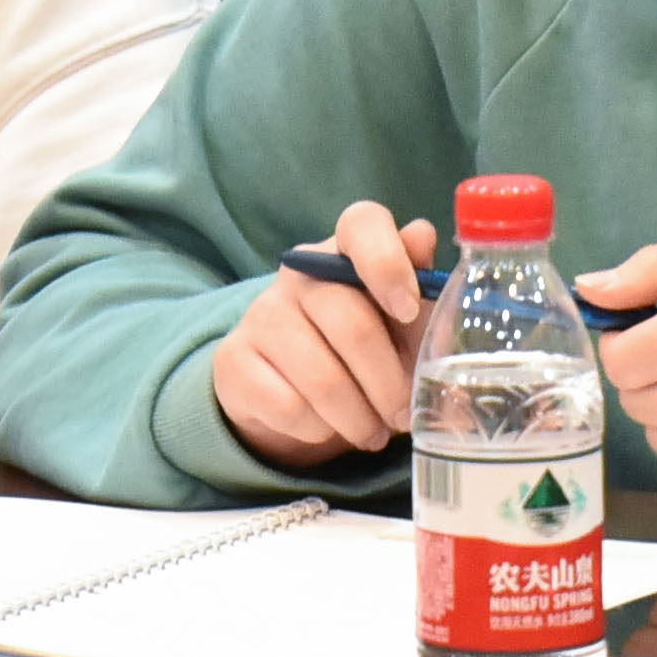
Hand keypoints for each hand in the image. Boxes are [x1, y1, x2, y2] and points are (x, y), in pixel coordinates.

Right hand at [210, 200, 437, 468]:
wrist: (289, 387)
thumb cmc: (363, 347)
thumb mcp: (399, 324)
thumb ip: (420, 289)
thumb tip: (422, 235)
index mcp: (346, 250)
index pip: (362, 224)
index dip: (388, 262)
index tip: (409, 309)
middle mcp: (299, 272)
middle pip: (353, 325)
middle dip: (389, 385)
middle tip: (404, 416)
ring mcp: (262, 314)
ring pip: (323, 379)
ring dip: (359, 419)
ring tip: (373, 432)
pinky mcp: (234, 360)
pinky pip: (289, 408)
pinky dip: (320, 430)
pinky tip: (328, 427)